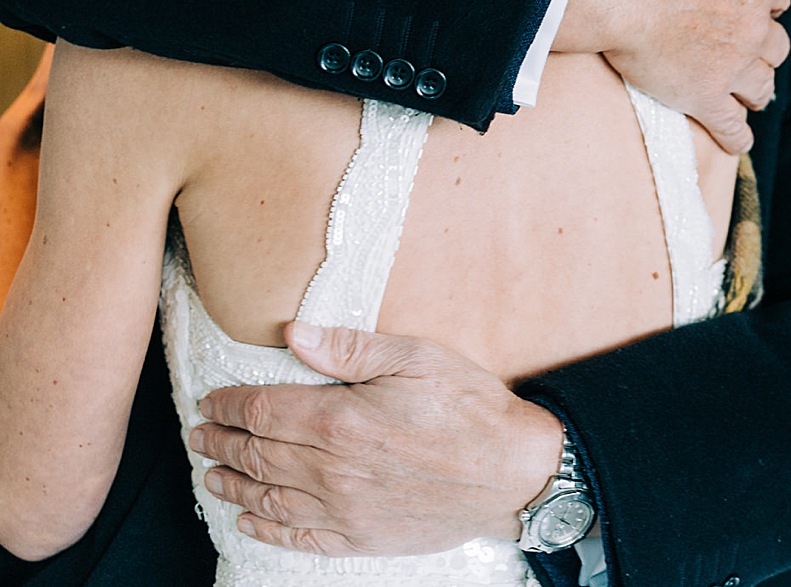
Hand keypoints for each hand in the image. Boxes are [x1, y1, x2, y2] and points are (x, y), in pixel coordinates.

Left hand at [189, 322, 562, 555]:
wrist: (511, 471)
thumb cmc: (468, 407)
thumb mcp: (416, 357)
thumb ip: (350, 348)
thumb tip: (295, 333)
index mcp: (339, 419)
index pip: (263, 411)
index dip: (229, 405)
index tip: (211, 400)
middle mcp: (331, 469)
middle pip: (257, 455)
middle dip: (221, 443)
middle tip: (199, 435)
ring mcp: (343, 508)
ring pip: (268, 497)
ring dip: (232, 484)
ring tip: (212, 473)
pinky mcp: (360, 536)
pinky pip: (298, 535)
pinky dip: (265, 527)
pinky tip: (249, 518)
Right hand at [565, 0, 790, 153]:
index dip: (768, 3)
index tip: (761, 8)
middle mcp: (752, 27)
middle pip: (775, 47)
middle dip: (765, 51)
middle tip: (752, 55)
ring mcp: (733, 66)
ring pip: (761, 87)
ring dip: (756, 91)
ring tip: (749, 95)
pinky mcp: (706, 97)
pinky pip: (733, 127)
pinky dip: (737, 136)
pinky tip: (737, 140)